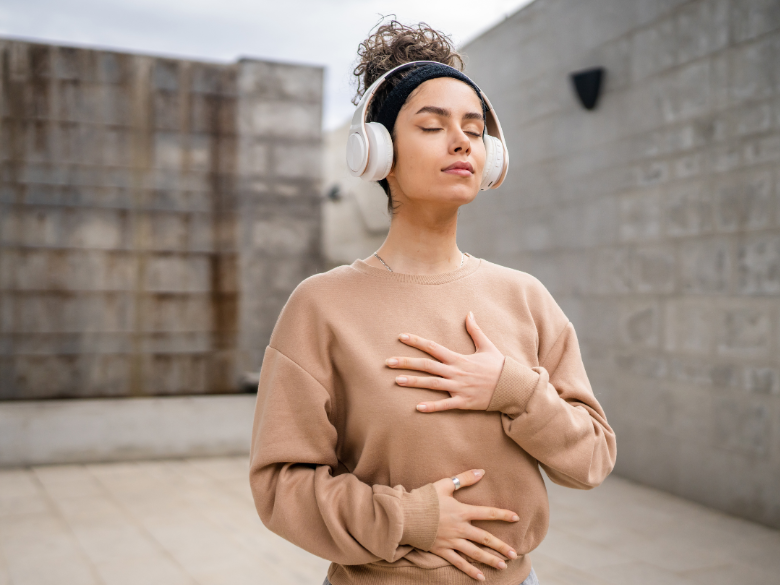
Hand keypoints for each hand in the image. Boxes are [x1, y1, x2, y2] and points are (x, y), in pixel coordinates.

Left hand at [386, 312, 504, 411]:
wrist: (513, 386)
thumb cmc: (499, 366)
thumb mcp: (487, 345)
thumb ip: (475, 330)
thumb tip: (469, 313)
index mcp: (459, 358)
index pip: (433, 347)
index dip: (416, 342)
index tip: (401, 337)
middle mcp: (456, 372)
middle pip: (427, 366)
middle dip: (406, 363)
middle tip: (388, 362)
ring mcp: (459, 387)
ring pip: (432, 384)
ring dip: (414, 383)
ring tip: (396, 381)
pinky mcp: (464, 402)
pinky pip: (445, 405)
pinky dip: (432, 407)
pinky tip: (417, 408)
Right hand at [430, 469, 518, 580]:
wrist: (405, 515)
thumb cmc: (424, 498)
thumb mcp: (444, 485)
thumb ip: (464, 479)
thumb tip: (482, 471)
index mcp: (461, 511)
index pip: (487, 513)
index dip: (502, 514)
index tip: (516, 517)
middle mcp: (460, 528)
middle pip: (484, 538)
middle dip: (501, 546)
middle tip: (514, 553)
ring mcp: (451, 541)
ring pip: (475, 553)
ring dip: (490, 560)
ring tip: (503, 566)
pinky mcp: (442, 550)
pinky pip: (458, 562)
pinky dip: (470, 570)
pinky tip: (481, 577)